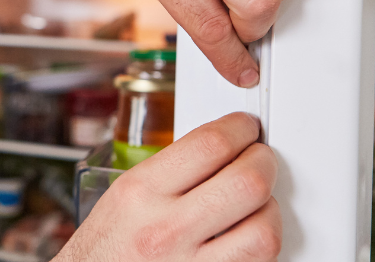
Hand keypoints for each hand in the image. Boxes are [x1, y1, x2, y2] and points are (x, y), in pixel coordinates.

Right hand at [54, 113, 279, 261]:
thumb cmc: (106, 246)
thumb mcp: (125, 195)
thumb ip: (171, 170)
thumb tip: (220, 148)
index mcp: (141, 192)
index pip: (210, 145)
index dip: (240, 128)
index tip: (245, 128)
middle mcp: (165, 229)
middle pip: (247, 182)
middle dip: (264, 163)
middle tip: (259, 159)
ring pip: (263, 231)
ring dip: (268, 211)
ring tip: (256, 204)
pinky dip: (258, 245)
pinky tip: (246, 235)